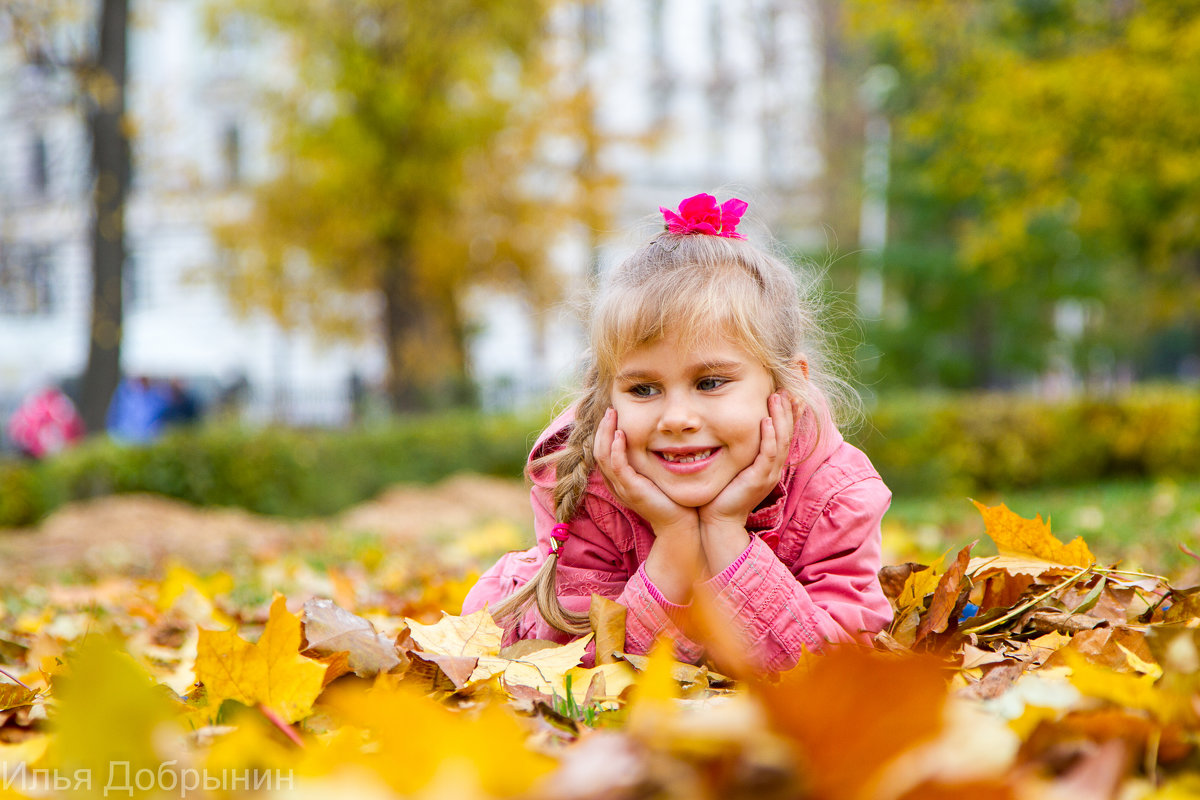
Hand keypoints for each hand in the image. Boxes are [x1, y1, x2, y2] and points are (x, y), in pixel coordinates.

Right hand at [593, 408, 698, 533]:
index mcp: (618, 480)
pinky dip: (616, 448)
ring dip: (606, 433)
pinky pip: (617, 466)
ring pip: (603, 456)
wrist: (678, 524)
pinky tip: (621, 434)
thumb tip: (655, 439)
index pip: (602, 452)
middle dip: (602, 429)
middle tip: (610, 410)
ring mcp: (621, 488)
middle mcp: (615, 484)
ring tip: (612, 415)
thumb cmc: (670, 499)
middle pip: (598, 451)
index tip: (612, 415)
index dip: (603, 433)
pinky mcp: (631, 490)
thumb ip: (647, 461)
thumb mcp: (654, 476)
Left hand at [699, 391, 796, 528]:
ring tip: (778, 396)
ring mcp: (768, 474)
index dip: (788, 414)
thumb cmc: (722, 494)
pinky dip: (769, 437)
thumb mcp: (734, 467)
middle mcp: (772, 468)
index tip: (788, 394)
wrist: (719, 521)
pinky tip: (766, 420)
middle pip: (787, 434)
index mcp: (769, 464)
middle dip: (788, 410)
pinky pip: (767, 454)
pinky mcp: (758, 479)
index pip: (783, 434)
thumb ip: (738, 450)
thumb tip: (728, 430)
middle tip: (788, 389)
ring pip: (781, 441)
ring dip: (780, 417)